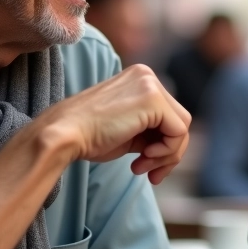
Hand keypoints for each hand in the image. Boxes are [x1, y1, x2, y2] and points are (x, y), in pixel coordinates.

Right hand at [35, 64, 190, 183]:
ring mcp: (150, 84)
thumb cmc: (87, 136)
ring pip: (182, 127)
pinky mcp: (152, 98)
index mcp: (139, 79)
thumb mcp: (126, 129)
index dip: (163, 146)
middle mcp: (146, 75)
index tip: (144, 166)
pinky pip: (178, 132)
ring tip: (143, 167)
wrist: (64, 135)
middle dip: (168, 153)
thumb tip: (175, 146)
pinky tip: (144, 158)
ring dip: (167, 155)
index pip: (168, 115)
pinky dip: (166, 151)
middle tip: (149, 173)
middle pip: (179, 121)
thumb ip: (150, 130)